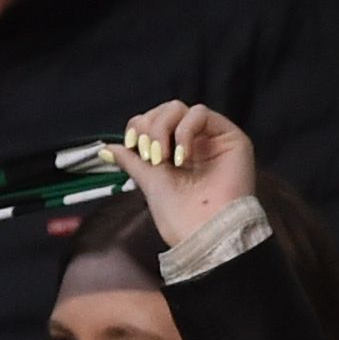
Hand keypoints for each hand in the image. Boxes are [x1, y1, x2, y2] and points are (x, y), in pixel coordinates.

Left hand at [102, 100, 254, 244]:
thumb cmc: (181, 215)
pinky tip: (182, 156)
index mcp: (175, 151)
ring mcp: (212, 138)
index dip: (137, 126)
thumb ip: (131, 161)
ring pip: (178, 108)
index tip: (131, 145)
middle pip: (164, 110)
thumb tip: (107, 148)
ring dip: (162, 129)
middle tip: (150, 155)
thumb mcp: (149, 181)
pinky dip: (183, 131)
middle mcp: (195, 142)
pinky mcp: (231, 138)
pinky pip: (200, 114)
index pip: (152, 119)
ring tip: (163, 158)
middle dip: (148, 128)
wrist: (204, 231)